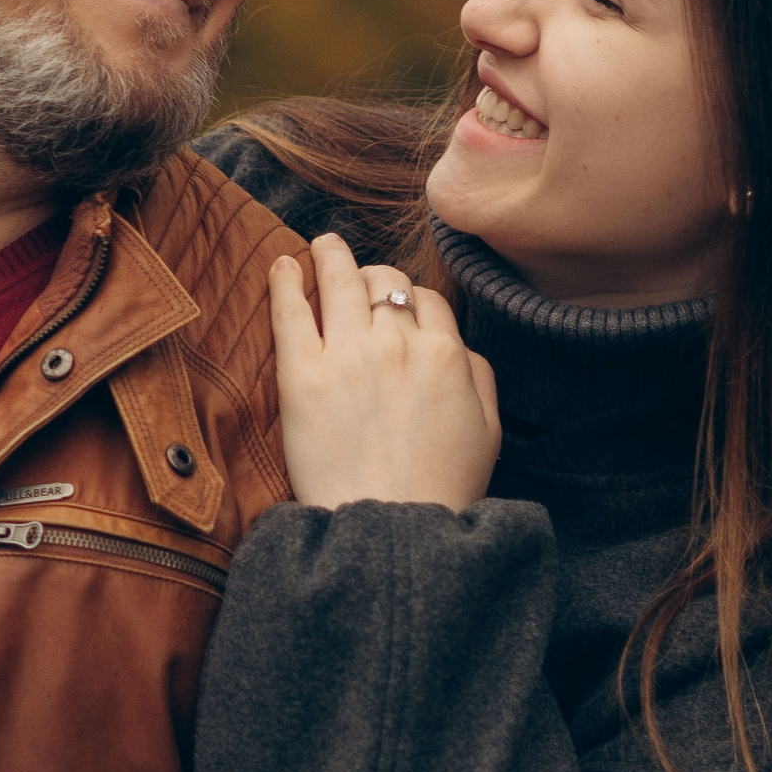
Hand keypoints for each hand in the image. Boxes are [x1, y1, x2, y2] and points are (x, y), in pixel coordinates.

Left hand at [269, 233, 500, 510]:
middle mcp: (397, 343)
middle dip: (373, 275)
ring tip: (321, 244)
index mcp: (445, 354)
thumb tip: (456, 346)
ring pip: (340, 282)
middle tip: (359, 275)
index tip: (397, 306)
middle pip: (383, 283)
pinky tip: (283, 263)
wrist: (390, 527)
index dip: (410, 299)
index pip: (425, 300)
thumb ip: (479, 376)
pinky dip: (286, 280)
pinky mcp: (302, 376)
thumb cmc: (441, 488)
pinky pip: (290, 311)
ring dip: (330, 254)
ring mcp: (347, 355)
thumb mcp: (488, 431)